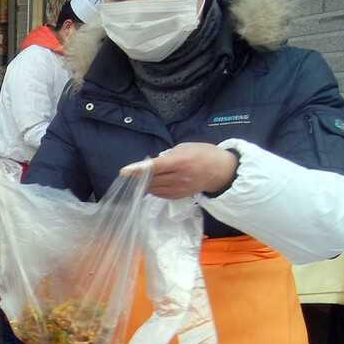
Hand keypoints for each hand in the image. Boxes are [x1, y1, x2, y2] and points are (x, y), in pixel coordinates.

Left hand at [121, 143, 237, 198]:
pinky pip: (159, 194)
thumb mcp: (185, 147)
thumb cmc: (202, 154)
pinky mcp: (178, 196)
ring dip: (145, 183)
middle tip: (133, 171)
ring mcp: (179, 189)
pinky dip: (153, 188)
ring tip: (144, 176)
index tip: (124, 171)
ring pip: (153, 189)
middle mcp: (179, 178)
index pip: (155, 167)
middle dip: (140, 176)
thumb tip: (151, 165)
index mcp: (181, 162)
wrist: (220, 171)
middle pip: (151, 179)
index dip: (138, 170)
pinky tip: (154, 182)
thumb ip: (167, 156)